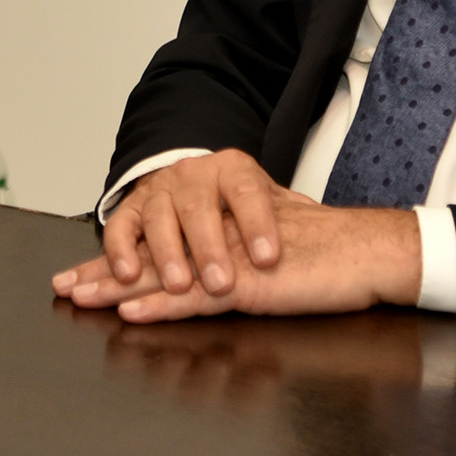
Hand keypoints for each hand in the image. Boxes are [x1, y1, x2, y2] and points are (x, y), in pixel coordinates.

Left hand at [55, 187, 420, 321]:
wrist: (366, 251)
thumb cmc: (327, 253)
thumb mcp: (270, 246)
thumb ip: (238, 250)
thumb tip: (213, 269)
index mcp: (219, 225)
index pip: (160, 239)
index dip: (120, 256)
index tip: (84, 272)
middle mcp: (217, 234)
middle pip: (150, 253)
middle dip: (104, 273)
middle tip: (64, 286)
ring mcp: (227, 257)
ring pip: (163, 273)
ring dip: (118, 288)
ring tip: (80, 298)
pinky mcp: (245, 281)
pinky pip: (195, 297)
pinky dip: (161, 307)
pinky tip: (132, 313)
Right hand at [57, 150, 290, 300]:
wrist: (204, 183)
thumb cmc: (246, 208)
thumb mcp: (274, 206)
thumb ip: (294, 218)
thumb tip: (335, 236)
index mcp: (234, 169)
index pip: (248, 191)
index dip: (258, 224)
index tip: (269, 258)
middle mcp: (193, 174)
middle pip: (198, 206)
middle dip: (208, 247)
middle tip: (221, 282)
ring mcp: (159, 190)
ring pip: (158, 218)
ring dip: (166, 255)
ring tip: (178, 285)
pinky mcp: (131, 210)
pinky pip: (120, 228)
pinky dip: (120, 251)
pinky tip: (128, 275)